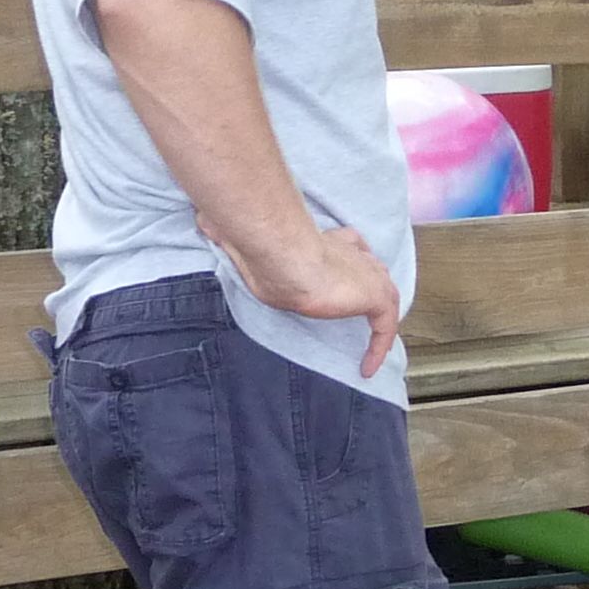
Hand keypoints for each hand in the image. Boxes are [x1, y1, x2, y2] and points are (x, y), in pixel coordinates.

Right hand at [206, 216, 404, 376]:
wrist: (285, 256)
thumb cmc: (266, 251)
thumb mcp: (245, 243)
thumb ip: (230, 235)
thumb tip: (203, 220)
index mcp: (330, 241)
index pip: (350, 246)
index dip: (349, 259)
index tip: (340, 278)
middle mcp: (354, 254)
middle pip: (373, 271)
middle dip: (370, 289)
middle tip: (364, 316)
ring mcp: (368, 274)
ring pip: (384, 298)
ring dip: (379, 322)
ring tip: (371, 347)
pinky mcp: (375, 297)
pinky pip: (385, 327)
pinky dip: (379, 347)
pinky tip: (367, 368)